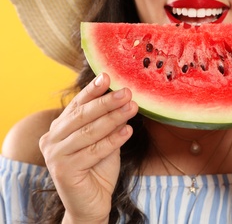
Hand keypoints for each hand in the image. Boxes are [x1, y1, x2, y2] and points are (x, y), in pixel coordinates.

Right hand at [39, 73, 137, 222]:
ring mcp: (54, 155)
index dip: (93, 90)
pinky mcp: (64, 170)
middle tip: (127, 92)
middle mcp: (51, 139)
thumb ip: (108, 123)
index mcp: (59, 128)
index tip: (108, 76)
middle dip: (107, 102)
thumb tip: (124, 99)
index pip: (77, 105)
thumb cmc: (98, 169)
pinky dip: (113, 140)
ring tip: (132, 107)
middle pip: (82, 116)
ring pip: (89, 132)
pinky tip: (129, 130)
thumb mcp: (104, 140)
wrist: (92, 202)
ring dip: (113, 118)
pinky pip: (94, 151)